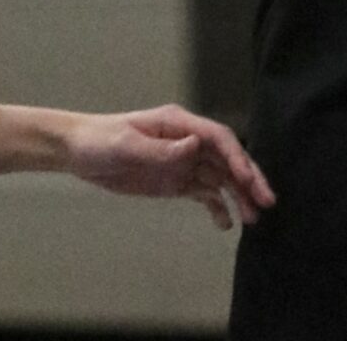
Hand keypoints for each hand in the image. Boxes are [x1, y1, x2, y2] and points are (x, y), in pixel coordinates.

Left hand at [63, 106, 275, 231]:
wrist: (79, 152)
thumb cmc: (101, 141)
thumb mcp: (128, 144)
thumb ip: (162, 148)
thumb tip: (194, 146)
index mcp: (178, 123)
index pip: (217, 137)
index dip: (236, 157)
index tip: (248, 179)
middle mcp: (186, 141)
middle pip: (225, 158)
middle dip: (247, 177)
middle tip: (266, 201)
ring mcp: (181, 162)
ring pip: (219, 178)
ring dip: (238, 195)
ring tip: (253, 218)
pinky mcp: (174, 182)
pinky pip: (203, 194)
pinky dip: (217, 207)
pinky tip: (226, 224)